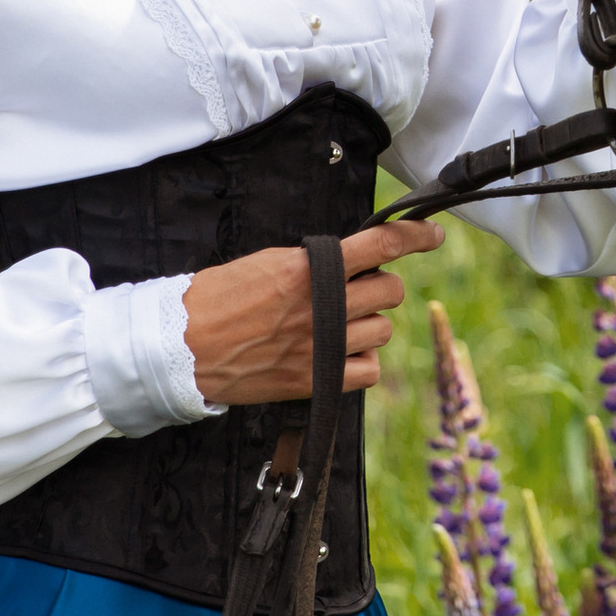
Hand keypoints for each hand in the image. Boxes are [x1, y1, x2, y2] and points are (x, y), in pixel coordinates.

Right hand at [180, 219, 443, 407]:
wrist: (182, 347)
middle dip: (380, 285)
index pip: (380, 244)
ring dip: (369, 324)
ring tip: (338, 325)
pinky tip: (341, 355)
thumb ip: (310, 264)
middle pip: (390, 290)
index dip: (415, 237)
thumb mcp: (265, 263)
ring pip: (382, 330)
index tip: (433, 235)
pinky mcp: (315, 380)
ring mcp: (322, 345)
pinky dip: (362, 362)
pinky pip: (369, 370)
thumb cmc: (216, 299)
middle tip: (356, 289)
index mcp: (308, 269)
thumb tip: (348, 262)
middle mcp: (322, 306)